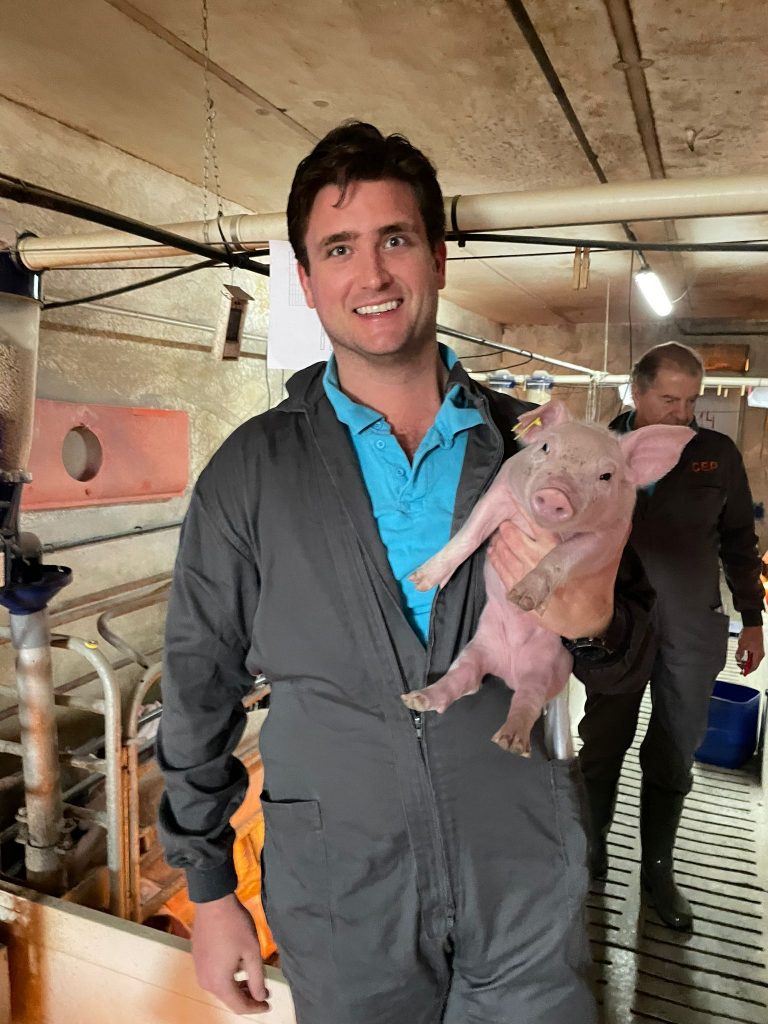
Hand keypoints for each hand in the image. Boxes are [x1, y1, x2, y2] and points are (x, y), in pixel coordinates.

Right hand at [192, 893, 269, 1014]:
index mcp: (219, 982)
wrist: (213, 902)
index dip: (255, 1007)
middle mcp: (205, 981)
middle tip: (264, 991)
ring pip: (221, 987)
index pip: (239, 1006)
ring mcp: (199, 970)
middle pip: (228, 998)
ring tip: (254, 978)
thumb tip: (260, 997)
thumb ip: (257, 978)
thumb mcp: (252, 952)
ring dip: (238, 986)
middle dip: (247, 997)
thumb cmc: (235, 926)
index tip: (268, 1004)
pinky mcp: (197, 959)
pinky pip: (214, 975)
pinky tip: (238, 965)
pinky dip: (228, 976)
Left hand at [488, 520, 615, 639]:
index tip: (519, 498)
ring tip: (500, 533)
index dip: (525, 510)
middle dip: (508, 527)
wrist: (586, 620)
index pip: (537, 524)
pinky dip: (496, 558)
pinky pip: (500, 571)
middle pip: (514, 538)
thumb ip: (612, 534)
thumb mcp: (607, 559)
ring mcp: (526, 579)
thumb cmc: (596, 586)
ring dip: (500, 541)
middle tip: (507, 520)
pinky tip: (495, 550)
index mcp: (558, 552)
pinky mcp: (519, 593)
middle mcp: (539, 563)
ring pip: (505, 553)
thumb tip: (619, 508)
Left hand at [735, 626, 764, 674]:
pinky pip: (752, 655)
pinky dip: (747, 656)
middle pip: (753, 664)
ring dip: (746, 661)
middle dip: (745, 666)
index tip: (742, 673)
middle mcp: (760, 653)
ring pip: (752, 659)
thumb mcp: (742, 645)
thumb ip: (739, 654)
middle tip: (739, 666)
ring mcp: (758, 650)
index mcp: (758, 655)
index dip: (747, 671)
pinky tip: (741, 655)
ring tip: (739, 660)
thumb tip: (738, 659)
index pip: (753, 667)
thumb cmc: (750, 633)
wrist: (752, 624)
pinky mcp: (756, 646)